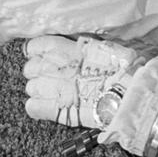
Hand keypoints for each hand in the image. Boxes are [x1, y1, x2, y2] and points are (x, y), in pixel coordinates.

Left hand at [23, 35, 142, 129]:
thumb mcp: (103, 48)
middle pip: (31, 68)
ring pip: (30, 87)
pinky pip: (32, 107)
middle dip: (38, 72)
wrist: (127, 92)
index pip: (37, 46)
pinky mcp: (54, 110)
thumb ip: (84, 48)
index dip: (37, 51)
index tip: (41, 55)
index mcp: (67, 49)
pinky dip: (37, 106)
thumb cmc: (121, 68)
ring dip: (39, 90)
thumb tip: (77, 47)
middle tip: (52, 76)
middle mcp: (55, 67)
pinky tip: (49, 105)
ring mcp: (52, 89)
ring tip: (55, 93)